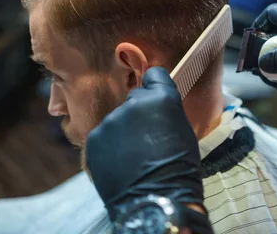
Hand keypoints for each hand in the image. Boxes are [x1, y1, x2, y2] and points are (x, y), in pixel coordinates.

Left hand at [85, 67, 203, 219]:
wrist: (157, 200)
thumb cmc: (180, 168)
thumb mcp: (183, 131)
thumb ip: (166, 112)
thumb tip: (155, 111)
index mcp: (161, 98)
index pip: (154, 75)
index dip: (156, 86)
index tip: (156, 97)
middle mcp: (133, 104)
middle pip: (135, 99)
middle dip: (140, 113)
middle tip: (148, 137)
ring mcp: (111, 121)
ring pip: (118, 120)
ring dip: (124, 132)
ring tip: (134, 156)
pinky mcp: (94, 139)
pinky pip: (104, 137)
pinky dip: (111, 147)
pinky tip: (122, 164)